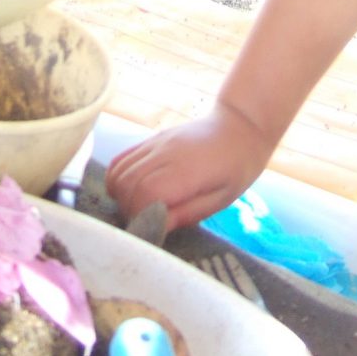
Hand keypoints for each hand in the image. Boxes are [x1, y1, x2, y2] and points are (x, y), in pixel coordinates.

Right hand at [104, 103, 275, 229]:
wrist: (239, 125)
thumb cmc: (237, 167)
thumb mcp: (222, 198)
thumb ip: (188, 213)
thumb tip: (158, 228)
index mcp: (187, 170)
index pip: (146, 193)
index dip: (141, 215)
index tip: (151, 229)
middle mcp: (165, 153)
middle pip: (127, 183)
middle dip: (128, 209)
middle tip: (144, 222)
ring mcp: (154, 143)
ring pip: (118, 171)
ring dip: (120, 195)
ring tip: (137, 208)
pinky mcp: (149, 140)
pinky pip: (121, 159)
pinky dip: (117, 178)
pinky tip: (130, 191)